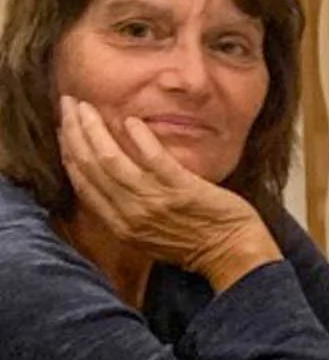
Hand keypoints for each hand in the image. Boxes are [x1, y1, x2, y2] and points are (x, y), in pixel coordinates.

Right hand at [59, 97, 277, 287]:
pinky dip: (139, 138)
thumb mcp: (150, 235)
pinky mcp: (181, 189)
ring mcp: (154, 201)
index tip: (63, 129)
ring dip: (95, 129)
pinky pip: (152, 159)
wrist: (233, 255)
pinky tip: (130, 121)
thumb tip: (111, 181)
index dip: (69, 153)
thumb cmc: (197, 244)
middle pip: (90, 167)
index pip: (83, 184)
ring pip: (111, 160)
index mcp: (120, 226)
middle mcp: (130, 215)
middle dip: (74, 133)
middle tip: (68, 105)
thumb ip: (127, 211)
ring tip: (87, 106)